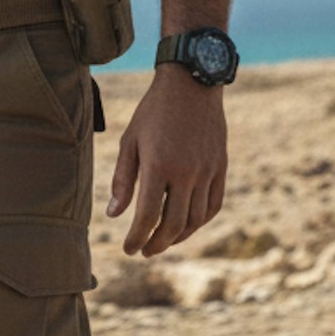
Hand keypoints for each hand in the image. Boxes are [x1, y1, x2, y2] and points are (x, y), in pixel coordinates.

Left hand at [107, 65, 227, 256]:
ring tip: (163, 241)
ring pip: (195, 219)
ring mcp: (207, 171)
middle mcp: (186, 172)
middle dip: (157, 244)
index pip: (147, 217)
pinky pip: (213, 205)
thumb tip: (114, 215)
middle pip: (173, 225)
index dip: (137, 238)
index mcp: (158, 166)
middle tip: (144, 251)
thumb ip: (123, 180)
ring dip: (178, 237)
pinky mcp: (220, 167)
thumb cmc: (153, 112)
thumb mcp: (130, 141)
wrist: (192, 84)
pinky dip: (200, 221)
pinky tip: (186, 225)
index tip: (128, 249)